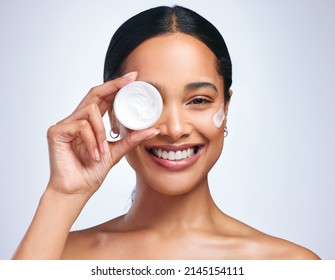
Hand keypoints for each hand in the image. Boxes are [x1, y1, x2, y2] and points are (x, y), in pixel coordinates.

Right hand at [46, 72, 158, 198]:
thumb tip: (153, 130)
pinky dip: (92, 140)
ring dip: (101, 132)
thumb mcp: (116, 152)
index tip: (133, 78)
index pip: (103, 98)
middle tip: (130, 80)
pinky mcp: (56, 132)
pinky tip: (94, 154)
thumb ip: (131, 139)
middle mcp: (76, 120)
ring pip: (90, 111)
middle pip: (94, 93)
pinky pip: (81, 126)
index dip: (116, 86)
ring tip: (103, 151)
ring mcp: (65, 124)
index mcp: (90, 123)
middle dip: (113, 85)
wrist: (76, 191)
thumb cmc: (91, 172)